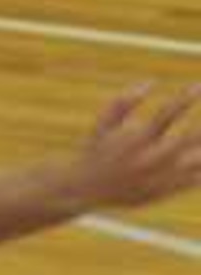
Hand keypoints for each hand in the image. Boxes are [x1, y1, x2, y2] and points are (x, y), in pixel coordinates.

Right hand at [74, 82, 200, 208]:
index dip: (184, 99)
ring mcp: (157, 178)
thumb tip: (151, 82)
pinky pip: (192, 182)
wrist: (85, 190)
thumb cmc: (96, 150)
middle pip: (187, 141)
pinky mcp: (162, 192)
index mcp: (136, 141)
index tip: (198, 85)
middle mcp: (149, 160)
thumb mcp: (103, 123)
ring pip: (194, 163)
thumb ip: (124, 101)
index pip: (165, 116)